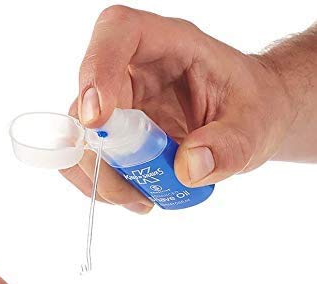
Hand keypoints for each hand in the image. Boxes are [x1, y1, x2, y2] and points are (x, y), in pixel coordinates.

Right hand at [61, 6, 293, 212]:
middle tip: (133, 189)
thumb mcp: (254, 125)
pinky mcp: (118, 135)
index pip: (117, 33)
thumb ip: (230, 145)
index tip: (100, 121)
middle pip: (86, 100)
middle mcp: (134, 71)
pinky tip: (136, 197)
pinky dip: (104, 186)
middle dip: (100, 153)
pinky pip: (91, 158)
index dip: (97, 71)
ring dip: (100, 177)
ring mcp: (121, 104)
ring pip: (81, 136)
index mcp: (168, 45)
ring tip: (140, 199)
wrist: (249, 120)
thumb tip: (188, 168)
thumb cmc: (252, 106)